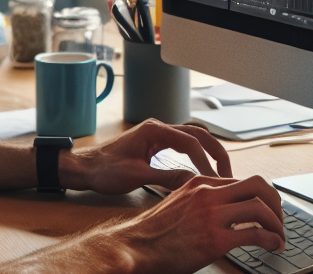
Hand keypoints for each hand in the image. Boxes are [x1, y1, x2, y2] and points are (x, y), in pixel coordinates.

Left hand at [60, 119, 232, 194]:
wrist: (83, 168)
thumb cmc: (104, 170)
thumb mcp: (137, 177)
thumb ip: (167, 178)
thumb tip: (195, 183)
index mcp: (155, 131)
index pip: (191, 142)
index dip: (207, 163)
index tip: (216, 181)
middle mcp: (158, 129)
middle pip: (198, 134)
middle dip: (215, 152)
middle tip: (229, 173)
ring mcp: (157, 135)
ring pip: (191, 138)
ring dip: (207, 153)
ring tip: (220, 173)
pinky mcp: (154, 145)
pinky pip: (181, 146)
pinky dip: (195, 156)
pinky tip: (199, 172)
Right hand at [112, 174, 285, 273]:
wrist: (135, 246)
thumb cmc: (155, 232)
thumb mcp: (179, 204)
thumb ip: (201, 200)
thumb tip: (225, 208)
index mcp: (199, 183)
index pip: (242, 180)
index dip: (261, 195)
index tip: (268, 210)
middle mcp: (208, 194)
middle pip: (258, 185)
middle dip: (276, 202)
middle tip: (279, 219)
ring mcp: (212, 215)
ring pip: (261, 207)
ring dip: (277, 223)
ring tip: (279, 237)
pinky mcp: (215, 239)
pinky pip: (255, 233)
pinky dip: (271, 239)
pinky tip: (273, 246)